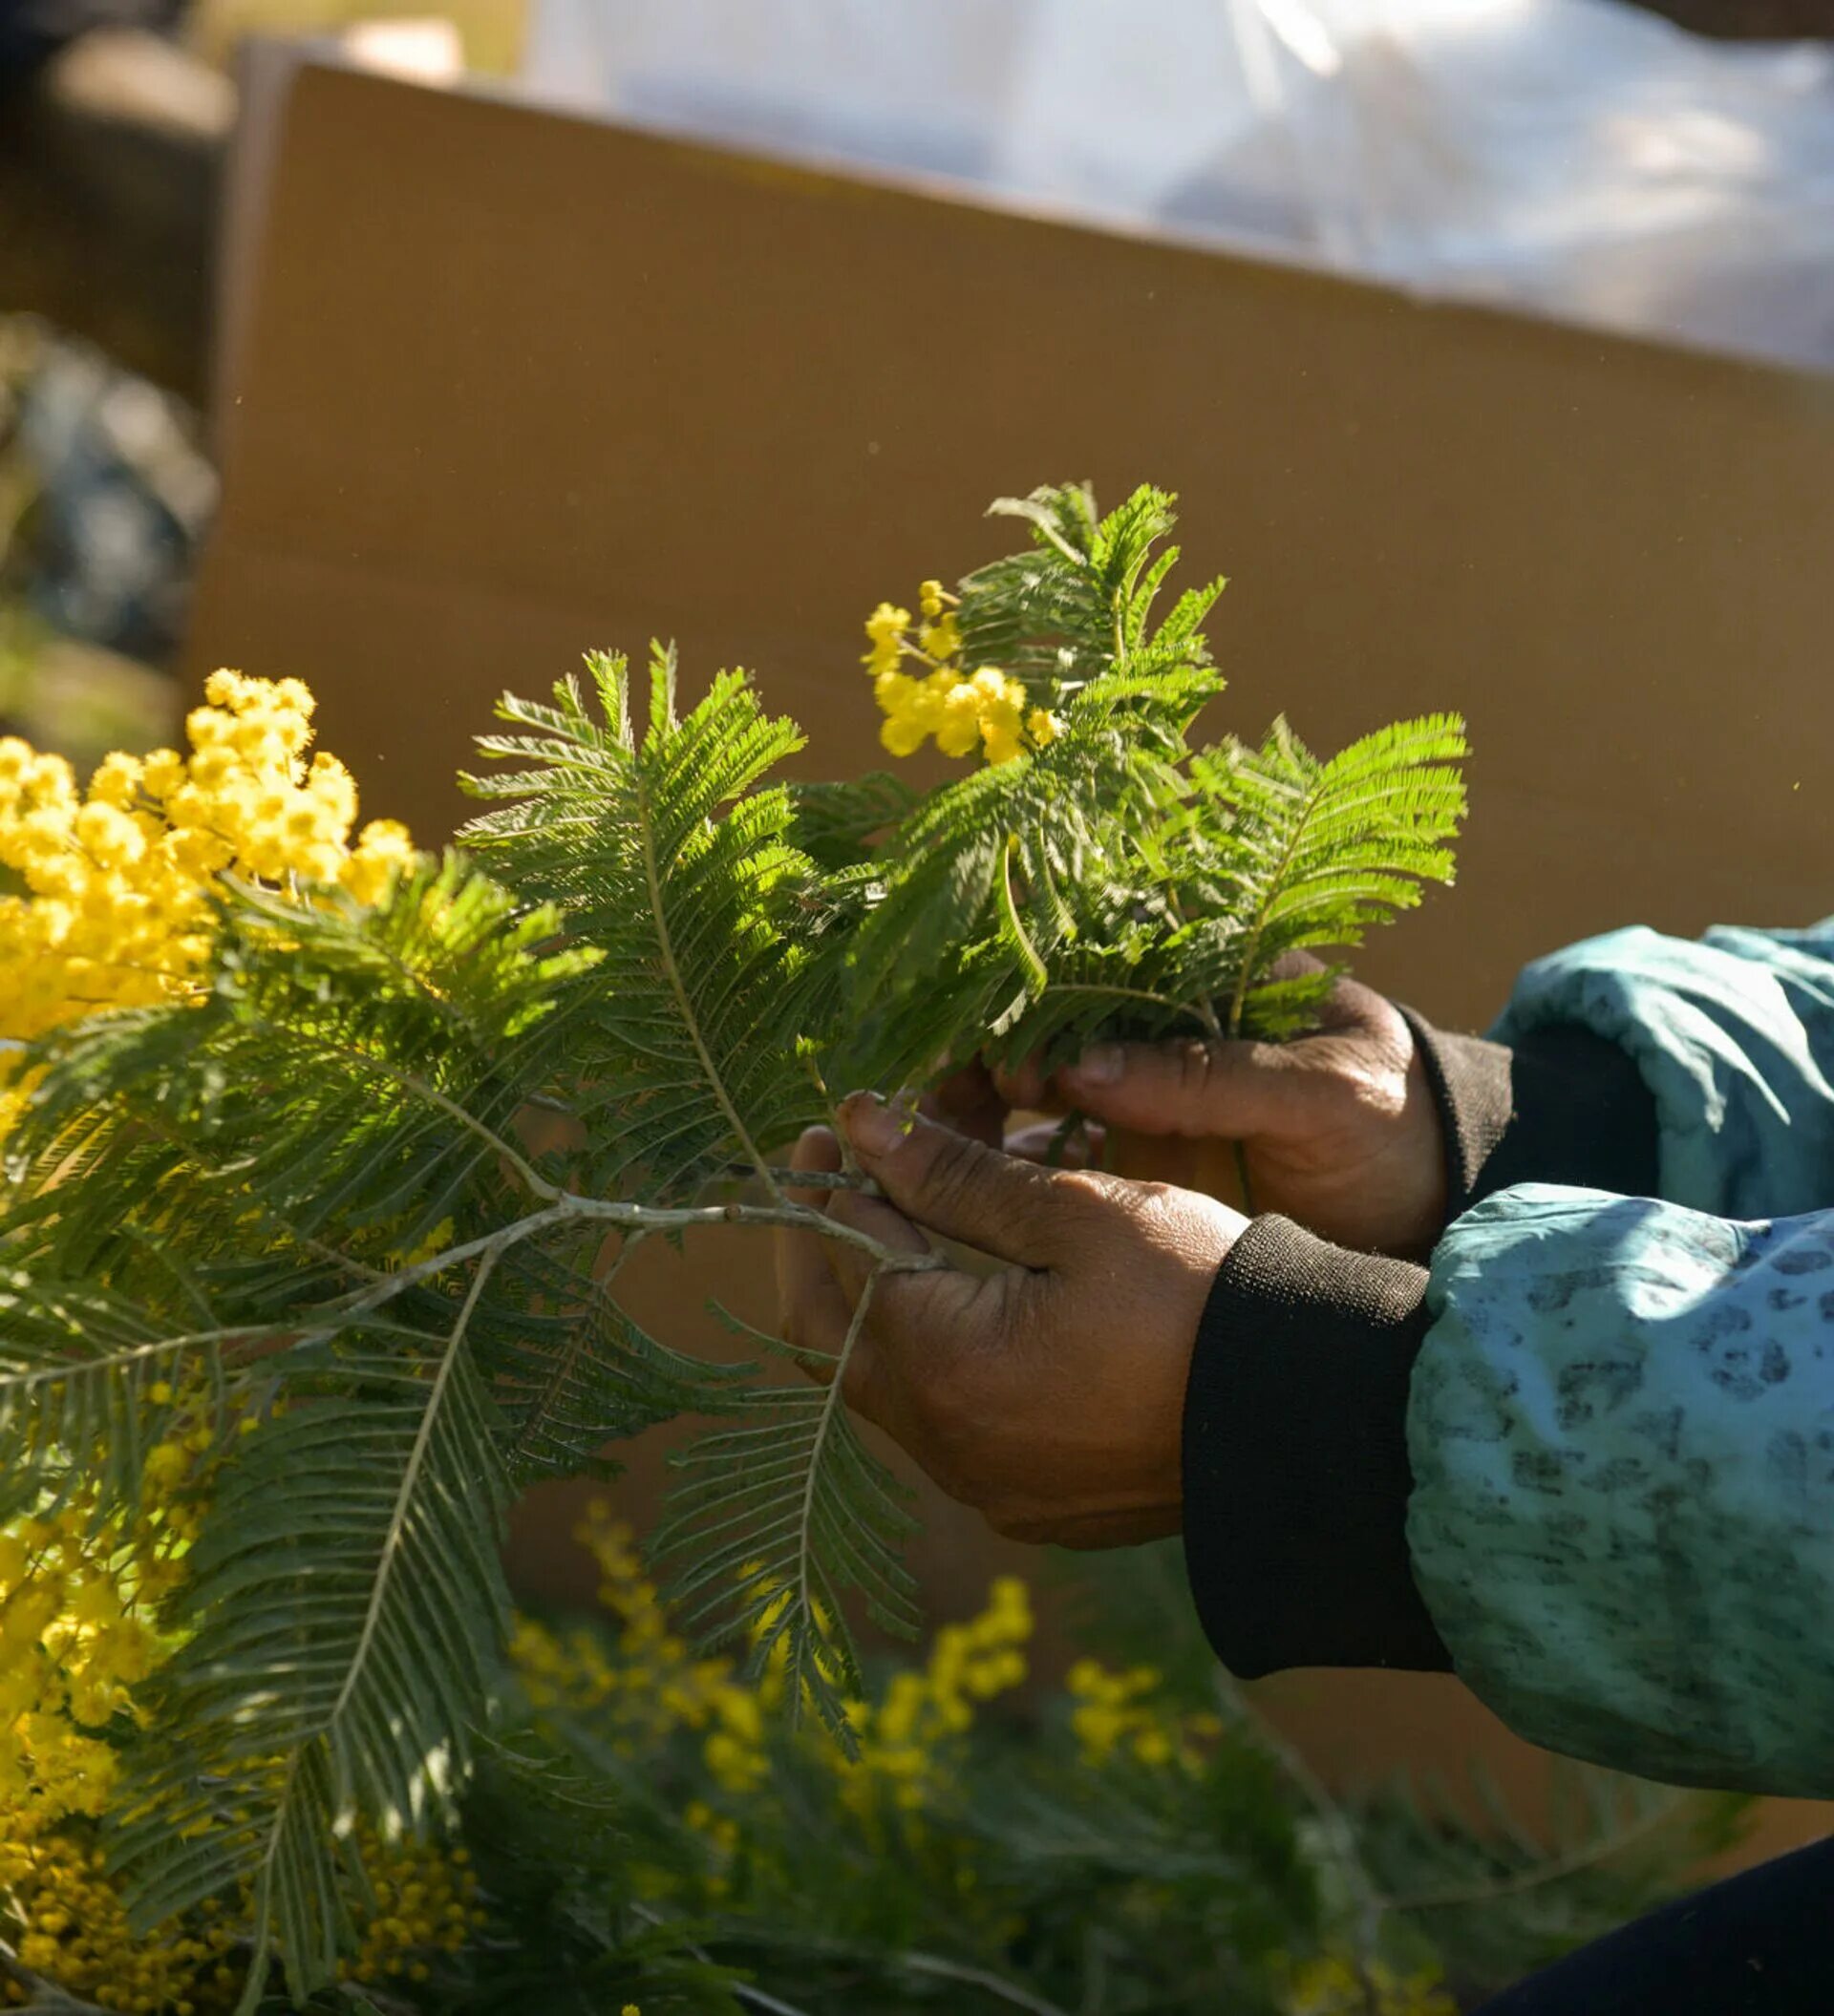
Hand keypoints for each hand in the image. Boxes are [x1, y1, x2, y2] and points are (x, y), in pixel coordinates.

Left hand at [774, 1098, 1245, 1548]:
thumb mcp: (1076, 1213)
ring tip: (899, 1225)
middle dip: (820, 1253)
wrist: (1309, 1410)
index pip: (849, 1257)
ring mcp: (988, 1485)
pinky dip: (933, 1358)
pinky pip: (948, 1426)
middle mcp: (946, 1444)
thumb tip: (859, 1127)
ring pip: (888, 1387)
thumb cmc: (1195, 1294)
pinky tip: (963, 1301)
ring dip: (877, 1305)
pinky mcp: (1032, 1502)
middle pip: (832, 1339)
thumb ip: (953, 1174)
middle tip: (831, 1179)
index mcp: (944, 1365)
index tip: (836, 1128)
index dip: (835, 1183)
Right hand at [998, 962, 1445, 1257]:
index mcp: (1212, 970)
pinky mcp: (1135, 1154)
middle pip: (1048, 1010)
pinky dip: (1005, 1153)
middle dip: (990, 1042)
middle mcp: (1160, 1019)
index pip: (1101, 944)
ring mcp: (1143, 1087)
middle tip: (958, 1091)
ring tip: (942, 1133)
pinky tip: (958, 1168)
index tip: (1001, 1028)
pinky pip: (1054, 1143)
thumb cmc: (1394, 1125)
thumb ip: (1211, 1077)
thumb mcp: (1324, 1092)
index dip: (1037, 975)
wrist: (1435, 1210)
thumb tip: (1084, 1069)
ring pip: (1035, 1076)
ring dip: (982, 1097)